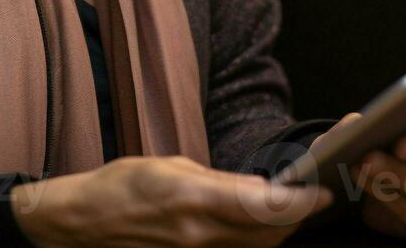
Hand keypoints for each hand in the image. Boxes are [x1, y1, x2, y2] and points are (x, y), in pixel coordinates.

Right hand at [10, 155, 333, 246]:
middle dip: (295, 217)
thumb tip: (262, 190)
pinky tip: (254, 229)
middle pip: (269, 234)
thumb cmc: (122, 186)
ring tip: (286, 211)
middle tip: (309, 197)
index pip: (265, 206)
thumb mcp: (171, 165)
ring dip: (276, 232)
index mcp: (194, 199)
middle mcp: (199, 236)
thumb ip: (221, 182)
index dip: (302, 202)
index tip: (322, 192)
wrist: (83, 225)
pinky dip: (252, 244)